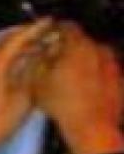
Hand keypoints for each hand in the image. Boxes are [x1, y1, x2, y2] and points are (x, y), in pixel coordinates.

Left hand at [0, 20, 53, 153]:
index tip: (48, 21)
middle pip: (3, 41)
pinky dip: (0, 58)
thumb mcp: (22, 100)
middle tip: (41, 33)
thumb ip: (32, 73)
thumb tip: (41, 55)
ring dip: (11, 47)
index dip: (34, 29)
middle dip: (23, 36)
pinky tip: (9, 65)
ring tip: (29, 47)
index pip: (16, 38)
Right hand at [33, 23, 123, 153]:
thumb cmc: (63, 103)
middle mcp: (98, 50)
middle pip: (82, 42)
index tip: (48, 36)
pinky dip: (95, 77)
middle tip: (55, 61)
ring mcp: (112, 65)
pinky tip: (84, 91)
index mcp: (77, 46)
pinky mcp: (120, 80)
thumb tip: (38, 53)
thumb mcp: (36, 81)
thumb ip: (37, 61)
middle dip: (68, 49)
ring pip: (94, 57)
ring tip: (69, 79)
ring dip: (83, 62)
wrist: (92, 127)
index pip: (67, 26)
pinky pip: (104, 72)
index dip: (55, 30)